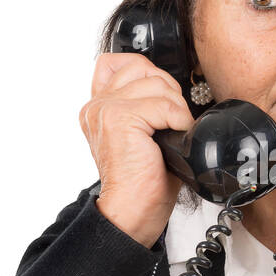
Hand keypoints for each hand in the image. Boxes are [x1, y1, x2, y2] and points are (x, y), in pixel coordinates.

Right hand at [79, 51, 195, 248]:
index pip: (125, 62)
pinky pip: (165, 105)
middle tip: (169, 126)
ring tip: (170, 136)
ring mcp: (105, 109)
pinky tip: (172, 142)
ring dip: (176, 111)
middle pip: (146, 69)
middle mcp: (96, 104)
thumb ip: (146, 105)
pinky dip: (178, 122)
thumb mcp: (143, 135)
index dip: (152, 78)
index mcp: (98, 106)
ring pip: (158, 85)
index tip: (161, 109)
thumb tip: (173, 88)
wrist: (132, 212)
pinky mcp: (119, 119)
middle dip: (169, 94)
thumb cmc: (143, 181)